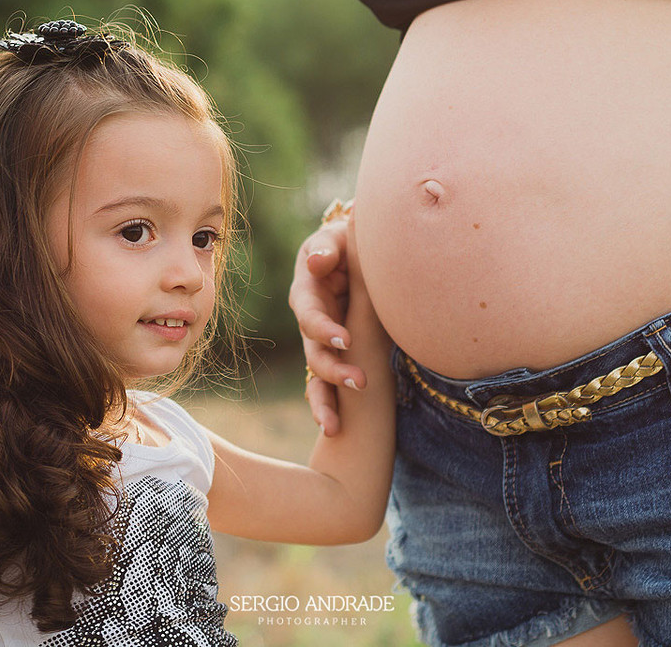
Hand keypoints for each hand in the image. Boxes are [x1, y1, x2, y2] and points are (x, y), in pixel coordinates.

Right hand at [289, 210, 364, 436]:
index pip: (310, 314)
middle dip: (332, 370)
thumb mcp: (338, 240)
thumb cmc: (350, 243)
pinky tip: (333, 430)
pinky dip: (328, 408)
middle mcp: (310, 320)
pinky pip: (327, 387)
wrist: (362, 254)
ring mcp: (321, 342)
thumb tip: (316, 262)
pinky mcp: (336, 356)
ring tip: (332, 426)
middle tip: (359, 382)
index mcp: (308, 292)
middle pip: (313, 351)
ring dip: (324, 400)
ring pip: (316, 376)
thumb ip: (329, 250)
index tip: (345, 340)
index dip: (323, 328)